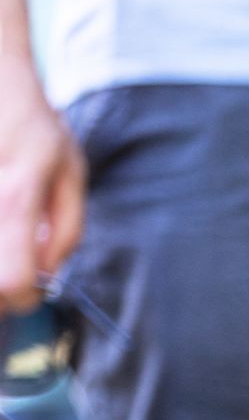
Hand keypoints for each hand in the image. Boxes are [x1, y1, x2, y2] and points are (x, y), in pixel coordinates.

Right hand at [0, 57, 83, 312]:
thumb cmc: (32, 121)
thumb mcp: (70, 170)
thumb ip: (67, 227)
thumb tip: (51, 274)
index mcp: (16, 199)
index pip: (11, 282)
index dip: (25, 298)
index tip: (33, 290)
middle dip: (1, 291)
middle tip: (16, 274)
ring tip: (11, 241)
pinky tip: (4, 226)